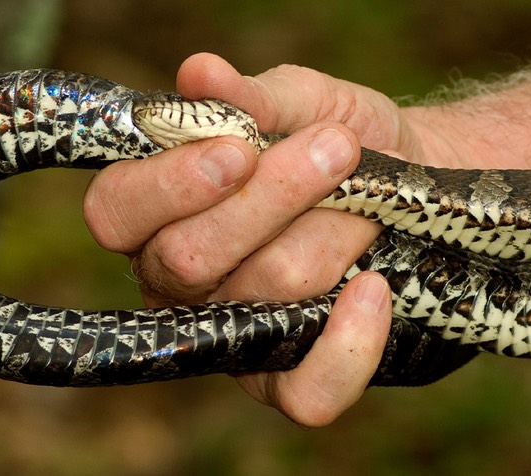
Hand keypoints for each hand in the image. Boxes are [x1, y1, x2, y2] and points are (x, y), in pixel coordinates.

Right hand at [84, 53, 406, 425]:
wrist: (414, 185)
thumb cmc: (341, 140)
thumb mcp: (306, 103)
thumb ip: (251, 97)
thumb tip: (198, 73)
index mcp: (159, 210)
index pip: (115, 210)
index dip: (169, 185)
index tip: (240, 150)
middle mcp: (179, 281)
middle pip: (187, 257)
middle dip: (272, 197)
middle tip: (336, 148)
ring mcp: (232, 335)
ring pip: (266, 293)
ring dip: (335, 234)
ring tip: (367, 198)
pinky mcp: (286, 381)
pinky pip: (307, 392)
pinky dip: (350, 342)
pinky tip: (375, 289)